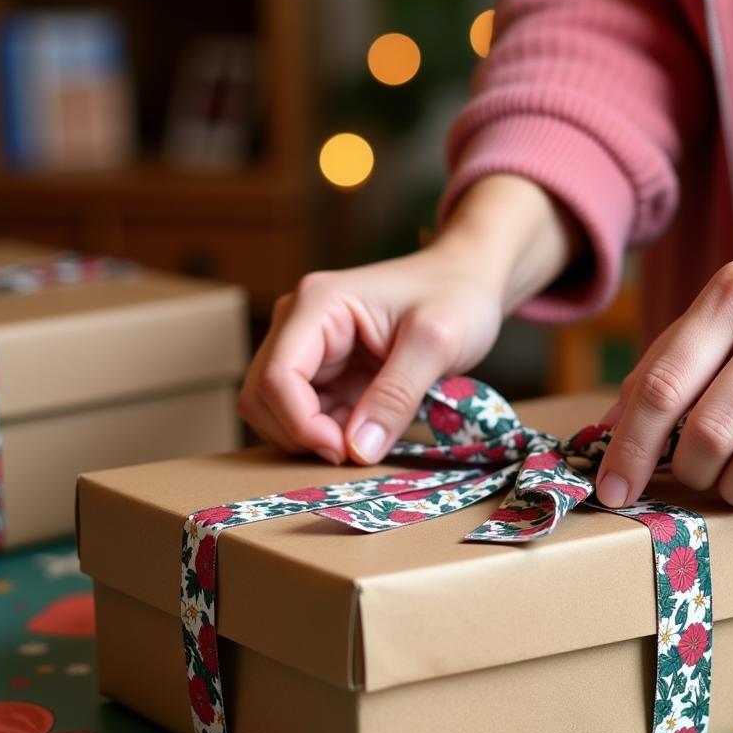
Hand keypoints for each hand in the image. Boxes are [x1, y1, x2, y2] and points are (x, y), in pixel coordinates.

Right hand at [239, 174, 578, 463]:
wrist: (469, 280)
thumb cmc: (457, 296)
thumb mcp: (437, 343)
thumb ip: (396, 395)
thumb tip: (358, 450)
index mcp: (318, 304)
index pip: (278, 376)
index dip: (300, 424)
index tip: (345, 452)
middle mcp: (301, 324)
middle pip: (264, 397)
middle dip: (303, 434)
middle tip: (356, 452)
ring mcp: (311, 349)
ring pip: (279, 412)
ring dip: (315, 439)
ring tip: (369, 439)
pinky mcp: (328, 372)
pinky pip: (309, 416)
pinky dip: (330, 436)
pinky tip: (370, 433)